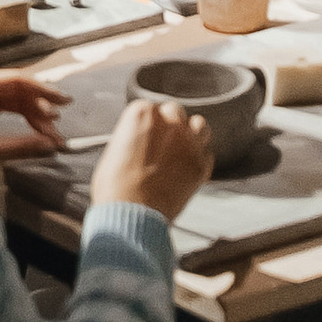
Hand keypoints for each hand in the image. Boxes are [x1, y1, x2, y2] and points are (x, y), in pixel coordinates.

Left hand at [0, 68, 70, 156]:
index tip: (64, 102)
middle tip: (58, 130)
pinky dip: (22, 118)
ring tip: (51, 135)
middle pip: (17, 91)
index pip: (16, 81)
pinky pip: (6, 106)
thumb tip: (50, 145)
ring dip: (34, 116)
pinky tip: (37, 130)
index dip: (43, 90)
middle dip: (40, 110)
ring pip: (14, 100)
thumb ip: (20, 146)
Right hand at [92, 96, 211, 227]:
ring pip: (199, 125)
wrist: (131, 213)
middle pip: (174, 111)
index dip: (146, 124)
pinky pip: (206, 154)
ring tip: (180, 149)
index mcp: (142, 113)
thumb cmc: (115, 187)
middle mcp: (169, 122)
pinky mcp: (200, 164)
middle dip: (169, 125)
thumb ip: (132, 137)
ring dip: (191, 134)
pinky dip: (198, 159)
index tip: (144, 136)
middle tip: (160, 143)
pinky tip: (186, 170)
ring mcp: (188, 142)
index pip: (149, 107)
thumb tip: (140, 141)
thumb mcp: (114, 151)